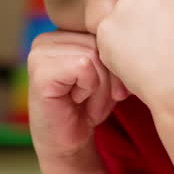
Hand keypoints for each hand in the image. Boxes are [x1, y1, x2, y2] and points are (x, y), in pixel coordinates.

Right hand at [26, 31, 128, 166]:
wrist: (68, 143)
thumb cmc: (88, 106)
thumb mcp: (107, 71)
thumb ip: (113, 49)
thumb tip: (134, 36)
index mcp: (61, 32)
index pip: (104, 30)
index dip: (115, 61)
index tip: (114, 87)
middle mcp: (46, 37)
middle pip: (100, 42)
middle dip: (110, 76)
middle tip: (98, 99)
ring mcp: (39, 53)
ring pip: (94, 55)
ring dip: (100, 87)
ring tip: (87, 101)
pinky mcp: (39, 71)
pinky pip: (83, 68)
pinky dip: (89, 90)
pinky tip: (76, 101)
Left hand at [95, 0, 173, 107]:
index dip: (170, 21)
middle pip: (143, 6)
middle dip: (147, 25)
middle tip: (157, 50)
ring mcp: (123, 8)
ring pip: (123, 22)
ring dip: (130, 39)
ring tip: (145, 62)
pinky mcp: (105, 29)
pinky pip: (107, 41)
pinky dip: (116, 55)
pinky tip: (133, 68)